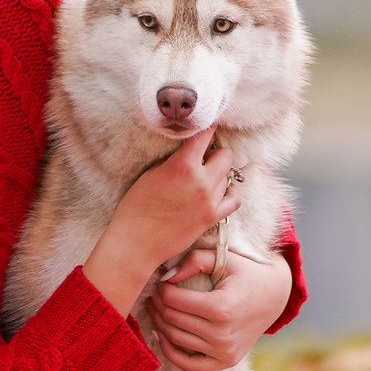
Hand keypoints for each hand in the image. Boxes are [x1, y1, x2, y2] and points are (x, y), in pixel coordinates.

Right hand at [81, 127, 241, 313]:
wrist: (137, 242)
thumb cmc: (137, 207)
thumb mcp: (152, 173)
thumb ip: (176, 160)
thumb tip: (191, 152)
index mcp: (183, 165)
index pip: (205, 135)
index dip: (206, 129)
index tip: (206, 128)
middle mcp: (202, 181)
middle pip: (225, 155)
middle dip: (215, 153)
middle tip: (203, 158)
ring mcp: (210, 201)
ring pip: (229, 176)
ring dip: (219, 173)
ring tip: (204, 178)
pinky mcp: (212, 218)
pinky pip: (234, 199)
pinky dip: (229, 193)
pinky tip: (217, 193)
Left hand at [148, 244, 291, 370]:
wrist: (276, 296)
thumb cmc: (248, 273)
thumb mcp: (226, 258)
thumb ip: (195, 260)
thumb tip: (167, 277)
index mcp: (221, 307)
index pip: (173, 299)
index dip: (160, 288)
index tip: (160, 280)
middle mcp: (222, 334)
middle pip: (171, 319)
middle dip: (157, 304)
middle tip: (153, 292)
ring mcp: (224, 352)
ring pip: (175, 339)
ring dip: (159, 323)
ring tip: (155, 307)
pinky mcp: (225, 362)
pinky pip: (189, 365)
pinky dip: (171, 352)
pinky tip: (161, 335)